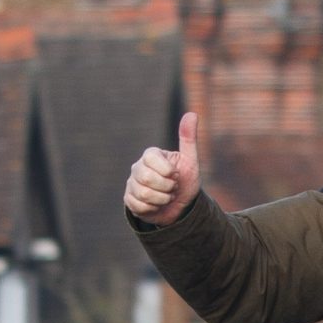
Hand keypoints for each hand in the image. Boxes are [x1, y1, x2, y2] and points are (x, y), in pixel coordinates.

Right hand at [124, 111, 202, 226]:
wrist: (181, 206)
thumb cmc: (185, 181)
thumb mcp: (190, 161)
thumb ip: (188, 139)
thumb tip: (192, 114)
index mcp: (150, 155)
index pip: (151, 158)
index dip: (167, 170)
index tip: (176, 174)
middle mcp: (138, 167)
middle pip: (147, 178)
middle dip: (167, 187)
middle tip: (173, 188)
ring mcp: (132, 184)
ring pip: (144, 194)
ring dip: (162, 200)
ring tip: (167, 197)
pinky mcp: (130, 200)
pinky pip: (139, 206)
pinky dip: (153, 209)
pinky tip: (158, 206)